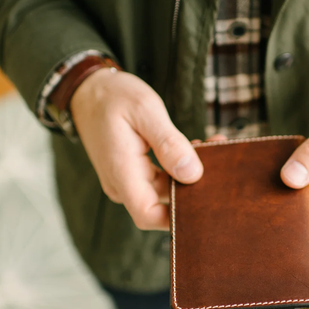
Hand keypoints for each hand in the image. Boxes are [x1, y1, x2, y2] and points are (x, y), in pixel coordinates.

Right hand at [70, 69, 203, 230]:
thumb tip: (192, 174)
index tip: (206, 202)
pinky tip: (198, 147)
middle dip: (193, 190)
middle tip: (220, 164)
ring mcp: (128, 180)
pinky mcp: (135, 173)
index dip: (176, 219)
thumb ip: (169, 143)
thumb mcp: (145, 111)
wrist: (89, 89)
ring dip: (190, 174)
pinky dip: (180, 166)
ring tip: (212, 147)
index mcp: (121, 172)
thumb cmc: (113, 96)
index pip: (148, 215)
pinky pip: (162, 178)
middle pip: (162, 205)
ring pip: (166, 190)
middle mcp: (123, 184)